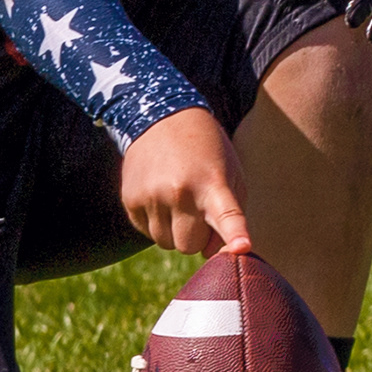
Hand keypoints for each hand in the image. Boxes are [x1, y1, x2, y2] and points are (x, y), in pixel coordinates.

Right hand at [120, 107, 252, 257]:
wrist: (162, 117)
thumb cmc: (206, 151)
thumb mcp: (231, 173)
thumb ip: (231, 215)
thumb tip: (209, 254)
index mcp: (213, 184)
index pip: (227, 215)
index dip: (234, 234)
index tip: (241, 248)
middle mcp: (180, 192)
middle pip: (190, 246)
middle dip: (196, 236)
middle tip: (198, 208)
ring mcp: (152, 196)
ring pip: (166, 243)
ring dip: (175, 229)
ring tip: (178, 197)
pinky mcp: (130, 200)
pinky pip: (147, 232)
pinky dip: (156, 221)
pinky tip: (160, 194)